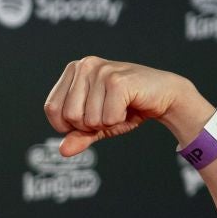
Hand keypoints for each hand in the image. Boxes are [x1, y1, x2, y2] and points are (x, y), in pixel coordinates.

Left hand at [43, 57, 208, 156]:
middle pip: (70, 116)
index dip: (68, 125)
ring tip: (119, 108)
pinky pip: (108, 119)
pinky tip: (129, 106)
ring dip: (107, 123)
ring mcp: (102, 71)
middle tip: (108, 112)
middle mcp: (85, 65)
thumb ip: (79, 136)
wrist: (165, 95)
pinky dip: (119, 121)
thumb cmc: (128, 106)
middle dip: (90, 125)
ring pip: (89, 119)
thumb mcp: (98, 124)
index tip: (89, 119)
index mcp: (74, 70)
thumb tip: (63, 151)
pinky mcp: (118, 81)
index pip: (51, 109)